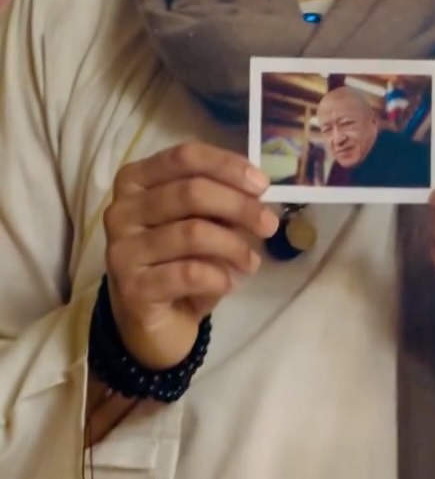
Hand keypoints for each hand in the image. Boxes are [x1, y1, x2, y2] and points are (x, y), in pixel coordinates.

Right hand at [103, 142, 278, 369]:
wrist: (153, 321)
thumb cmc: (177, 258)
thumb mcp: (200, 221)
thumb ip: (219, 200)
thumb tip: (256, 190)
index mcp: (135, 180)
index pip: (184, 156)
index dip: (226, 165)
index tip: (262, 184)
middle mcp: (121, 210)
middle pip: (191, 191)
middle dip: (239, 206)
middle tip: (269, 224)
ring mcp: (122, 250)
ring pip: (193, 233)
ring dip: (234, 246)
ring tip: (251, 261)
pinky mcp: (133, 289)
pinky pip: (189, 273)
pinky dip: (218, 277)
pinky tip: (229, 283)